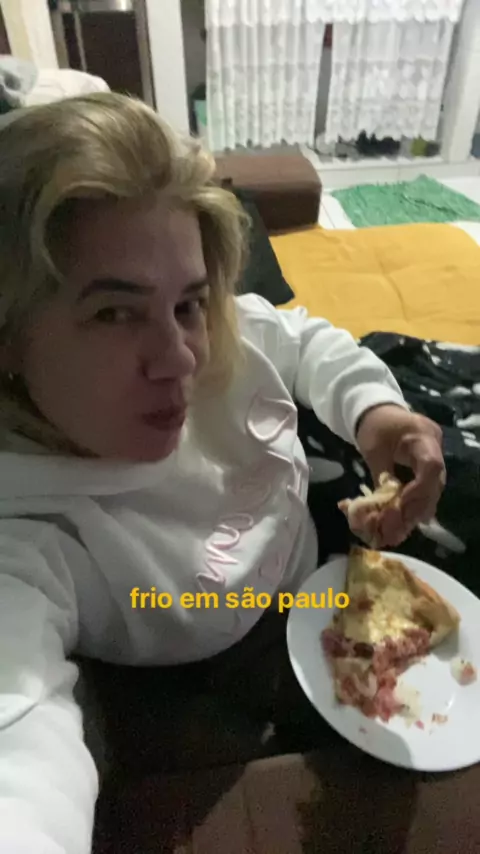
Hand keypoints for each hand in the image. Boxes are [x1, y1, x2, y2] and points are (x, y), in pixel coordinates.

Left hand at [356, 404, 445, 546]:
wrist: (376, 410)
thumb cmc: (374, 425)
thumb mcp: (372, 448)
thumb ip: (381, 475)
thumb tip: (383, 505)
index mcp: (423, 436)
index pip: (432, 467)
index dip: (419, 490)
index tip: (400, 505)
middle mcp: (434, 448)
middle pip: (435, 485)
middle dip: (415, 508)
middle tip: (396, 526)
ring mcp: (432, 457)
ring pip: (430, 491)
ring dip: (413, 512)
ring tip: (395, 529)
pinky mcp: (425, 467)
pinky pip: (423, 489)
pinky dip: (411, 505)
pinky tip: (398, 519)